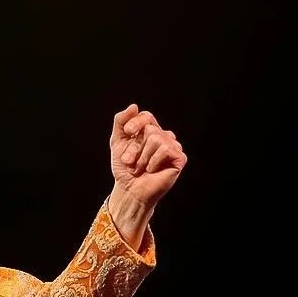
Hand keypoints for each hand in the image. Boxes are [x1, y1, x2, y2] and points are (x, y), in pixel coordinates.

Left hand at [108, 104, 186, 235]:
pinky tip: (152, 170)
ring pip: (156, 138)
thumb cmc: (125, 169)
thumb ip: (121, 122)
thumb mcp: (117, 142)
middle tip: (131, 162)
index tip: (127, 132)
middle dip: (135, 148)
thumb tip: (134, 106)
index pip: (146, 117)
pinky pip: (165, 150)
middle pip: (149, 130)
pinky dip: (153, 161)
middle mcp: (163, 136)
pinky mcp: (179, 158)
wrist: (130, 190)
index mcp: (150, 131)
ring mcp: (172, 147)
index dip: (136, 122)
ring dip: (143, 157)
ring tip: (141, 168)